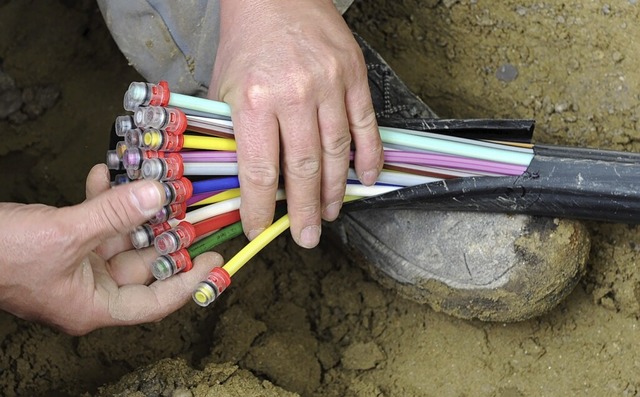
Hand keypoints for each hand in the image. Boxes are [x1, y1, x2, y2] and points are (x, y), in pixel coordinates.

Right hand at [0, 164, 221, 334]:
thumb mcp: (65, 233)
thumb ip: (115, 214)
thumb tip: (159, 194)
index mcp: (93, 306)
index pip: (156, 302)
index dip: (189, 281)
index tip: (215, 259)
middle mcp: (89, 289)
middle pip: (142, 264)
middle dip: (164, 233)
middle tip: (188, 207)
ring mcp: (76, 265)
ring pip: (120, 237)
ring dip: (133, 209)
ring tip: (152, 182)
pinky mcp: (63, 243)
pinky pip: (93, 222)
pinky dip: (102, 200)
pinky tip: (106, 174)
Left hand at [209, 0, 383, 247]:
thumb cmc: (247, 41)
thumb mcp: (224, 88)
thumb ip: (236, 133)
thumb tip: (248, 180)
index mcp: (253, 100)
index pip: (260, 171)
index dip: (260, 208)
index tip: (261, 229)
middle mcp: (293, 96)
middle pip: (303, 169)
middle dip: (305, 210)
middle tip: (306, 236)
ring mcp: (329, 86)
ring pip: (336, 153)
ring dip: (335, 190)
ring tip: (330, 213)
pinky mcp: (353, 76)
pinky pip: (365, 126)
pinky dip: (368, 156)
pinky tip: (367, 179)